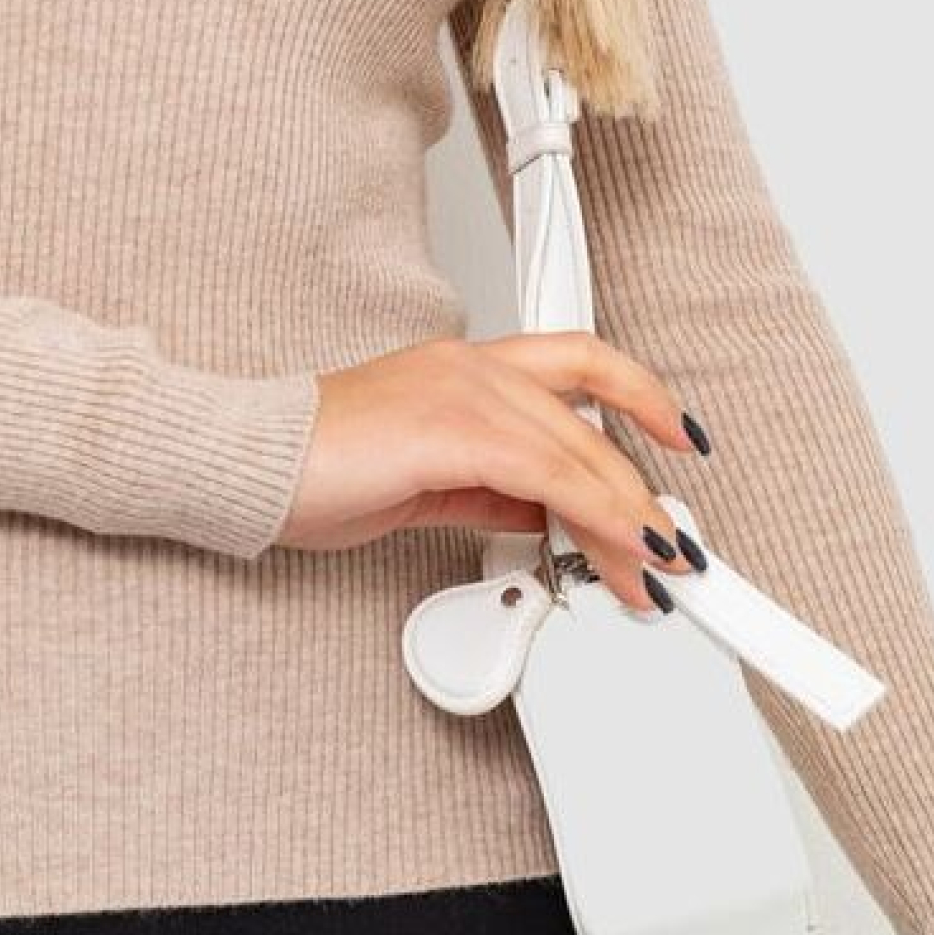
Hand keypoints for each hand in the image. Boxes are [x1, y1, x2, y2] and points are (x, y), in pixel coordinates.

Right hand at [274, 327, 705, 612]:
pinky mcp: (454, 428)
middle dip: (642, 494)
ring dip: (629, 517)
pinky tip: (615, 549)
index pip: (579, 364)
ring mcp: (464, 391)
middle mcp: (473, 366)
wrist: (253, 464)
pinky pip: (550, 475)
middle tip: (673, 551)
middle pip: (592, 420)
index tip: (681, 437)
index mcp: (465, 368)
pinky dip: (596, 515)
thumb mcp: (426, 481)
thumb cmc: (317, 470)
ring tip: (654, 570)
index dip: (641, 396)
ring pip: (580, 449)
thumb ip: (489, 489)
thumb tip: (544, 515)